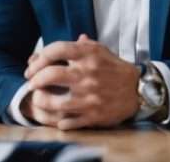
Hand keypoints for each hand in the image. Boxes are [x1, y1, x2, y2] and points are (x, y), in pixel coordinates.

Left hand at [21, 35, 140, 129]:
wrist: (138, 90)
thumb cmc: (114, 69)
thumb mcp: (98, 51)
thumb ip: (73, 48)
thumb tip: (43, 53)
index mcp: (89, 55)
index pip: (56, 50)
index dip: (39, 57)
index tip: (32, 66)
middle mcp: (88, 74)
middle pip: (49, 75)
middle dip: (34, 80)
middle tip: (31, 83)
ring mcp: (89, 96)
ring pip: (53, 102)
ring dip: (40, 101)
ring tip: (38, 99)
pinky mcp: (93, 115)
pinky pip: (66, 122)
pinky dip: (58, 120)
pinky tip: (57, 115)